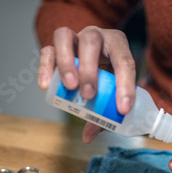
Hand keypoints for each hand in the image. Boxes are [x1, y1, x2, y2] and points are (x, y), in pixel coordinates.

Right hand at [38, 26, 135, 142]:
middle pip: (91, 40)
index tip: (122, 109)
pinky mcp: (56, 46)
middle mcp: (95, 36)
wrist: (92, 55)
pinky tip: (45, 86)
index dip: (125, 86)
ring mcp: (74, 38)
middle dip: (90, 69)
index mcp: (117, 44)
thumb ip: (104, 112)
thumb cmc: (106, 74)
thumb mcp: (111, 90)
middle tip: (88, 95)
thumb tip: (88, 136)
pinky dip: (45, 67)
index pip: (125, 61)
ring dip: (66, 62)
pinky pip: (47, 51)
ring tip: (69, 87)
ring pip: (65, 37)